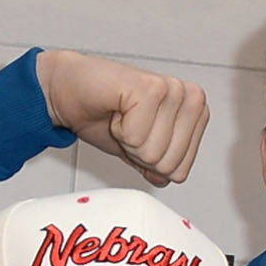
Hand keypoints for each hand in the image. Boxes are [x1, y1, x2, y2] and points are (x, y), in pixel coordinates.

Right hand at [36, 50, 208, 186]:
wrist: (70, 90)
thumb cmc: (103, 112)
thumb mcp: (136, 149)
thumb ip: (158, 166)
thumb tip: (168, 178)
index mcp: (195, 113)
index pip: (180, 171)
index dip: (150, 164)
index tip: (137, 137)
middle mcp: (190, 98)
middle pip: (169, 164)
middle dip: (139, 154)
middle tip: (128, 126)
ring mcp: (172, 90)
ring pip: (154, 152)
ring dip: (128, 141)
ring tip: (123, 117)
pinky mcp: (151, 87)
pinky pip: (138, 136)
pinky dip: (119, 131)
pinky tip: (117, 110)